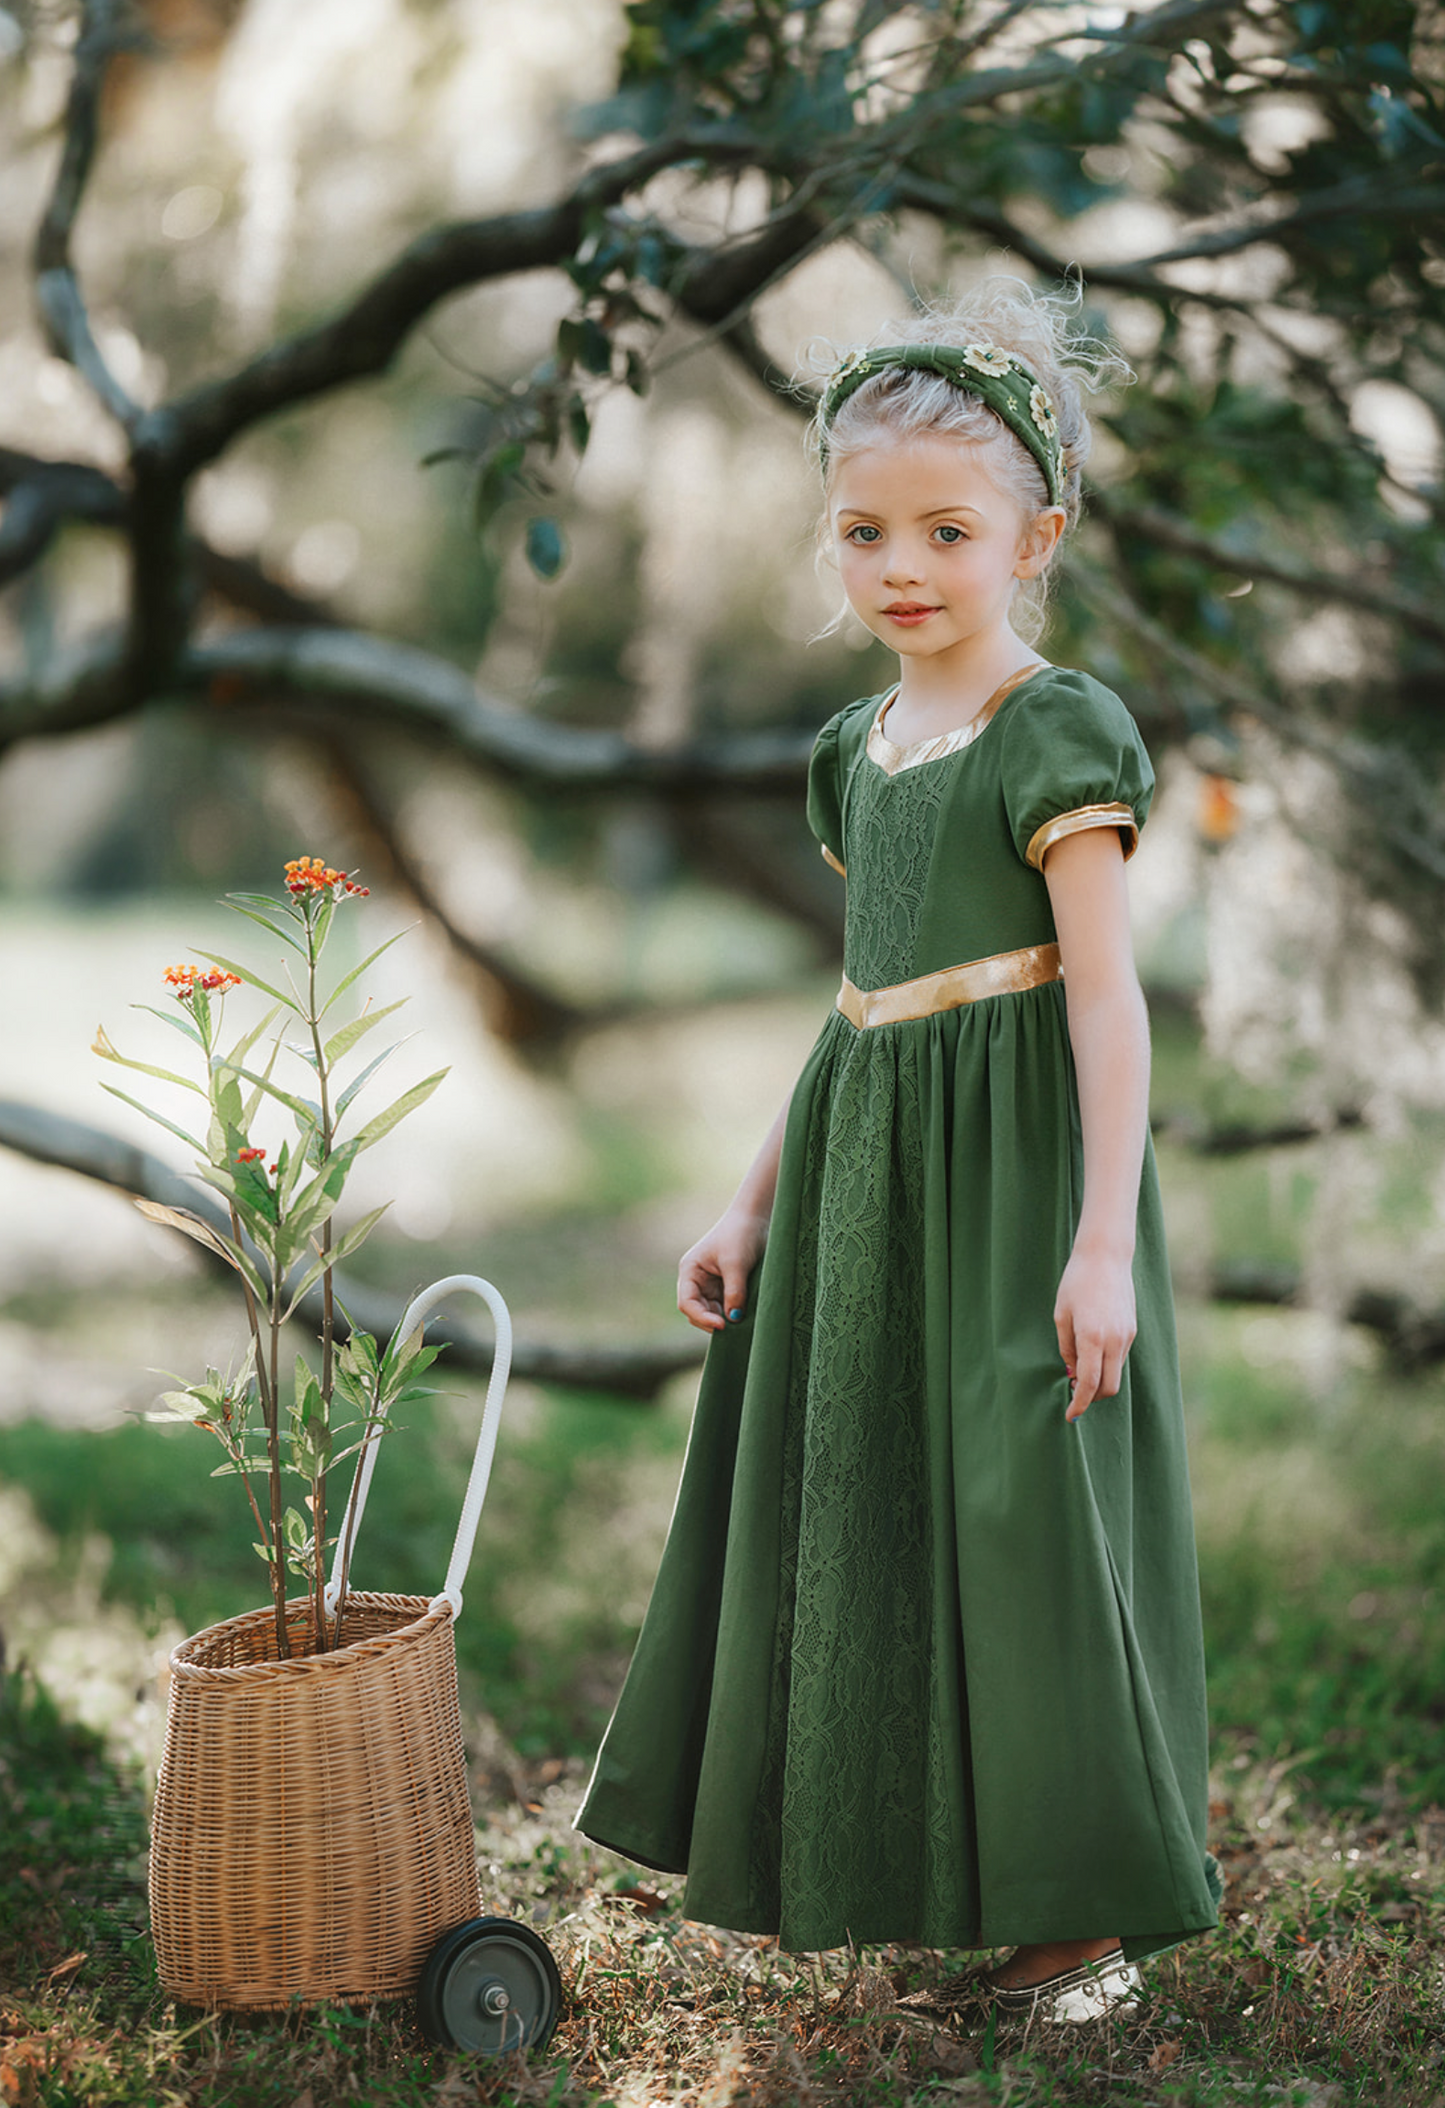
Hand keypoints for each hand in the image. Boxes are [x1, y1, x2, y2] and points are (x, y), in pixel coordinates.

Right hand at [678, 1207, 768, 1332]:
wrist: (757, 1217)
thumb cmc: (740, 1234)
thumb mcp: (736, 1264)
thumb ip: (734, 1292)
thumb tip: (734, 1319)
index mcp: (690, 1271)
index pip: (687, 1303)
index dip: (702, 1318)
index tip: (723, 1325)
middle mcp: (697, 1280)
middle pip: (698, 1312)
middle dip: (714, 1321)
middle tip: (735, 1330)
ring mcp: (712, 1285)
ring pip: (713, 1312)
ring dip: (726, 1319)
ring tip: (743, 1324)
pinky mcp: (727, 1287)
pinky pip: (726, 1307)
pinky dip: (734, 1314)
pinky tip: (746, 1317)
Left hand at [1054, 1243, 1135, 1419]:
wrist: (1106, 1256)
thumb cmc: (1076, 1282)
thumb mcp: (1062, 1315)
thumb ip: (1067, 1348)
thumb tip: (1073, 1373)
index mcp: (1093, 1338)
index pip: (1089, 1384)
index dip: (1080, 1404)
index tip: (1070, 1415)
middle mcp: (1114, 1341)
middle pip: (1109, 1387)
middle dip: (1092, 1397)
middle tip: (1074, 1393)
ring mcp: (1127, 1336)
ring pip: (1116, 1373)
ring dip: (1100, 1380)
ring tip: (1080, 1372)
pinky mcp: (1132, 1329)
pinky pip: (1120, 1357)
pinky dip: (1107, 1364)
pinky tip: (1093, 1353)